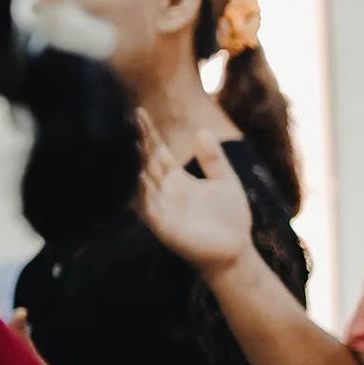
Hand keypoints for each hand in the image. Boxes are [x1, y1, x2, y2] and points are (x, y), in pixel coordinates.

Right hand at [134, 110, 252, 273]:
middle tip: (127, 120)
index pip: (158, 152)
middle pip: (146, 163)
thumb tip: (202, 131)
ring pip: (142, 184)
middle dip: (137, 143)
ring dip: (134, 166)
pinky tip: (139, 178)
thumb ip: (213, 159)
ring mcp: (163, 209)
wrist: (237, 252)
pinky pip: (148, 209)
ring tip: (128, 144)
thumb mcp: (225, 181)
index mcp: (178, 180)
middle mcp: (165, 192)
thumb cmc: (230, 218)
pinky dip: (142, 195)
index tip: (138, 112)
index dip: (149, 134)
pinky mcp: (164, 227)